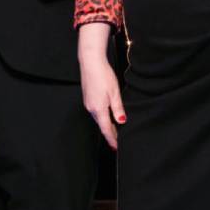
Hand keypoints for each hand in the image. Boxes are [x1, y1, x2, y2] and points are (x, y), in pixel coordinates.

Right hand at [78, 23, 124, 149]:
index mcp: (98, 109)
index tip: (116, 147)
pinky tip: (107, 116)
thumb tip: (122, 121)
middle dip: (110, 133)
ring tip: (115, 131)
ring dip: (106, 125)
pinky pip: (95, 112)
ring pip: (98, 118)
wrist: (90, 62)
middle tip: (117, 142)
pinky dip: (102, 117)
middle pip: (101, 125)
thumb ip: (118, 108)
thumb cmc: (103, 75)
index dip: (112, 139)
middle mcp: (91, 108)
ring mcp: (88, 103)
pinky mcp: (87, 98)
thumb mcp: (114, 92)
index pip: (106, 129)